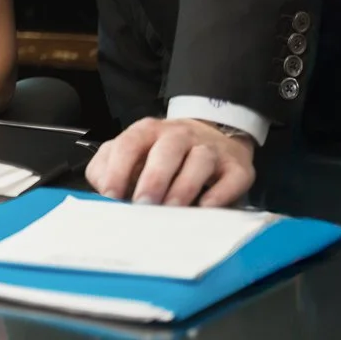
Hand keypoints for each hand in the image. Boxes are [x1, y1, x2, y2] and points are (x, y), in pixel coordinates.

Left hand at [86, 117, 256, 206]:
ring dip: (184, 187)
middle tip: (143, 204)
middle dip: (153, 178)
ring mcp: (211, 149)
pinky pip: (231, 179)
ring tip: (171, 210)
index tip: (112, 195)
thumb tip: (103, 191)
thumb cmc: (164, 153)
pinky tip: (205, 208)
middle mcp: (180, 135)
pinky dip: (219, 195)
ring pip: (200, 160)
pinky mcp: (237, 167)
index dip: (118, 169)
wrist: (214, 135)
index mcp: (148, 131)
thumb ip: (110, 167)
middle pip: (166, 150)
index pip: (129, 143)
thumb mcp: (133, 153)